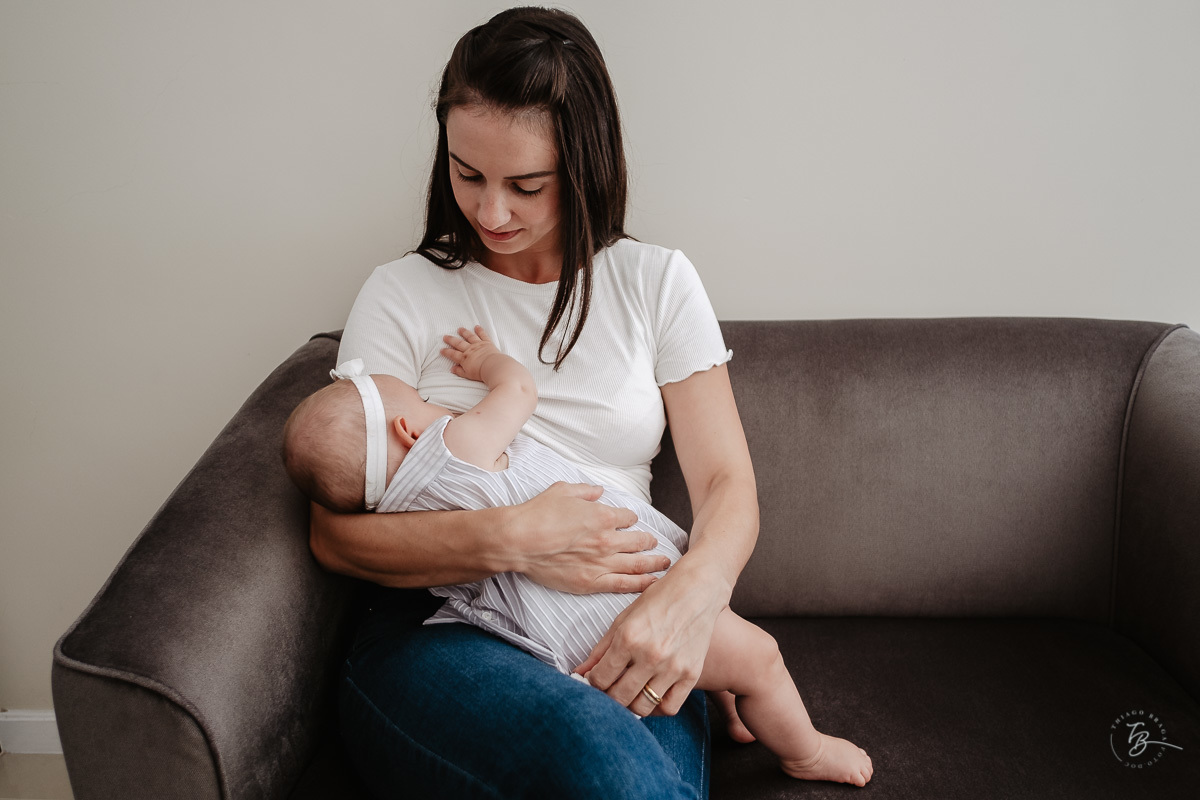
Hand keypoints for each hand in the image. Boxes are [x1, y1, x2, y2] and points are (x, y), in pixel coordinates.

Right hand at [441, 325, 501, 382]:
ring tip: (459, 329)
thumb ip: (459, 371)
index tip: (441, 350)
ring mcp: (478, 345)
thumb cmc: (481, 373)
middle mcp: (470, 350)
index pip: (453, 354)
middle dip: (451, 340)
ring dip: (464, 332)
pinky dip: (480, 330)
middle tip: (445, 336)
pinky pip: (483, 335)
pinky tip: (477, 327)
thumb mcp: (468, 375)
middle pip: (458, 343)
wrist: (494, 367)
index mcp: (464, 358)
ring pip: (469, 337)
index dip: (446, 352)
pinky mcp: (487, 342)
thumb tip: (452, 369)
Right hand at [512, 482, 671, 593]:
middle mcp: (607, 540)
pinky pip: (624, 585)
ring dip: (655, 563)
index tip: (631, 521)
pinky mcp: (592, 582)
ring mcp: (601, 563)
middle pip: (639, 541)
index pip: (628, 518)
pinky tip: (654, 583)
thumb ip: (585, 491)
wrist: (519, 541)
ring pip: (638, 564)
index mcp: (603, 516)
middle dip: (649, 541)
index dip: (630, 518)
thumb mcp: (563, 491)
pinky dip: (643, 584)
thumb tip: (599, 491)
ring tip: (665, 562)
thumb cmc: (537, 514)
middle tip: (655, 542)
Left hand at [573, 562, 729, 716]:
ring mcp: (673, 667)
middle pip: (619, 697)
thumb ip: (600, 649)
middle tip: (608, 689)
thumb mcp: (623, 619)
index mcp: (629, 638)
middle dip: (608, 697)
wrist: (696, 590)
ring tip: (628, 694)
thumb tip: (580, 672)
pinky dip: (656, 708)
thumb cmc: (657, 600)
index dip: (591, 683)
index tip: (594, 680)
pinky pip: (669, 707)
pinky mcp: (692, 674)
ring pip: (642, 707)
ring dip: (630, 705)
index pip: (600, 679)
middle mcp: (650, 655)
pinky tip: (650, 696)